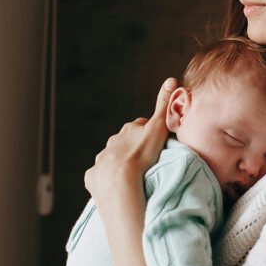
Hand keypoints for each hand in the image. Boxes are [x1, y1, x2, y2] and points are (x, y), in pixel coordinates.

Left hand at [85, 78, 176, 206]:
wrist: (118, 181)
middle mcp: (112, 142)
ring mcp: (101, 160)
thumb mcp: (157, 128)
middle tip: (145, 160)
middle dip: (132, 147)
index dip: (148, 132)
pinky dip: (107, 179)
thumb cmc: (141, 154)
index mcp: (127, 131)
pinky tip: (117, 186)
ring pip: (112, 159)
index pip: (139, 127)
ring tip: (133, 176)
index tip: (156, 141)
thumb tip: (171, 79)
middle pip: (124, 142)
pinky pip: (101, 176)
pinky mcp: (94, 176)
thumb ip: (164, 106)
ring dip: (120, 164)